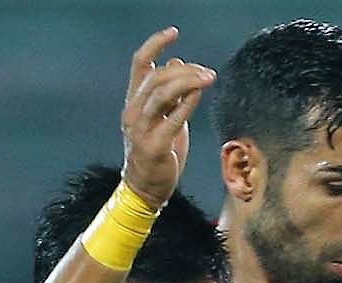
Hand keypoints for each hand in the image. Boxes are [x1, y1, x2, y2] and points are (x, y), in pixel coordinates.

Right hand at [120, 29, 213, 206]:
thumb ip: (169, 93)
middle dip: (185, 69)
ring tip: (208, 77)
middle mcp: (133, 112)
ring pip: (162, 93)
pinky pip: (173, 118)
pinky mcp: (154, 146)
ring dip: (187, 81)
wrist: (146, 189)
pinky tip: (199, 93)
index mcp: (134, 102)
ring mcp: (141, 129)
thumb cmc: (157, 152)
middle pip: (156, 76)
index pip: (140, 63)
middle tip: (207, 71)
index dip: (155, 44)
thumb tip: (177, 63)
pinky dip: (187, 102)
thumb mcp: (162, 117)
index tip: (174, 33)